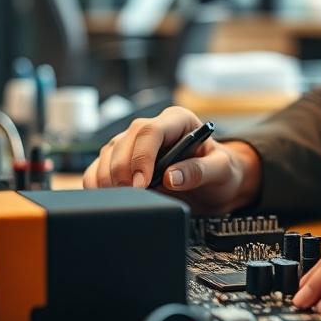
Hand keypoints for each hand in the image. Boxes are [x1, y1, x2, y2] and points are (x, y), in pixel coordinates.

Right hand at [81, 106, 261, 213]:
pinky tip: (111, 197)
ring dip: (109, 179)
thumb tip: (171, 176)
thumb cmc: (221, 171)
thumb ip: (200, 171)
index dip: (141, 156)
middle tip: (133, 197)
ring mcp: (134, 143)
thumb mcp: (222, 170)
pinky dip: (98, 183)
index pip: (150, 130)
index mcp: (178, 120)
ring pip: (108, 154)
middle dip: (123, 172)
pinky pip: (99, 168)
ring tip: (125, 199)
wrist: (215, 184)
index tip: (141, 183)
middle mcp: (153, 128)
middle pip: (124, 142)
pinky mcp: (122, 160)